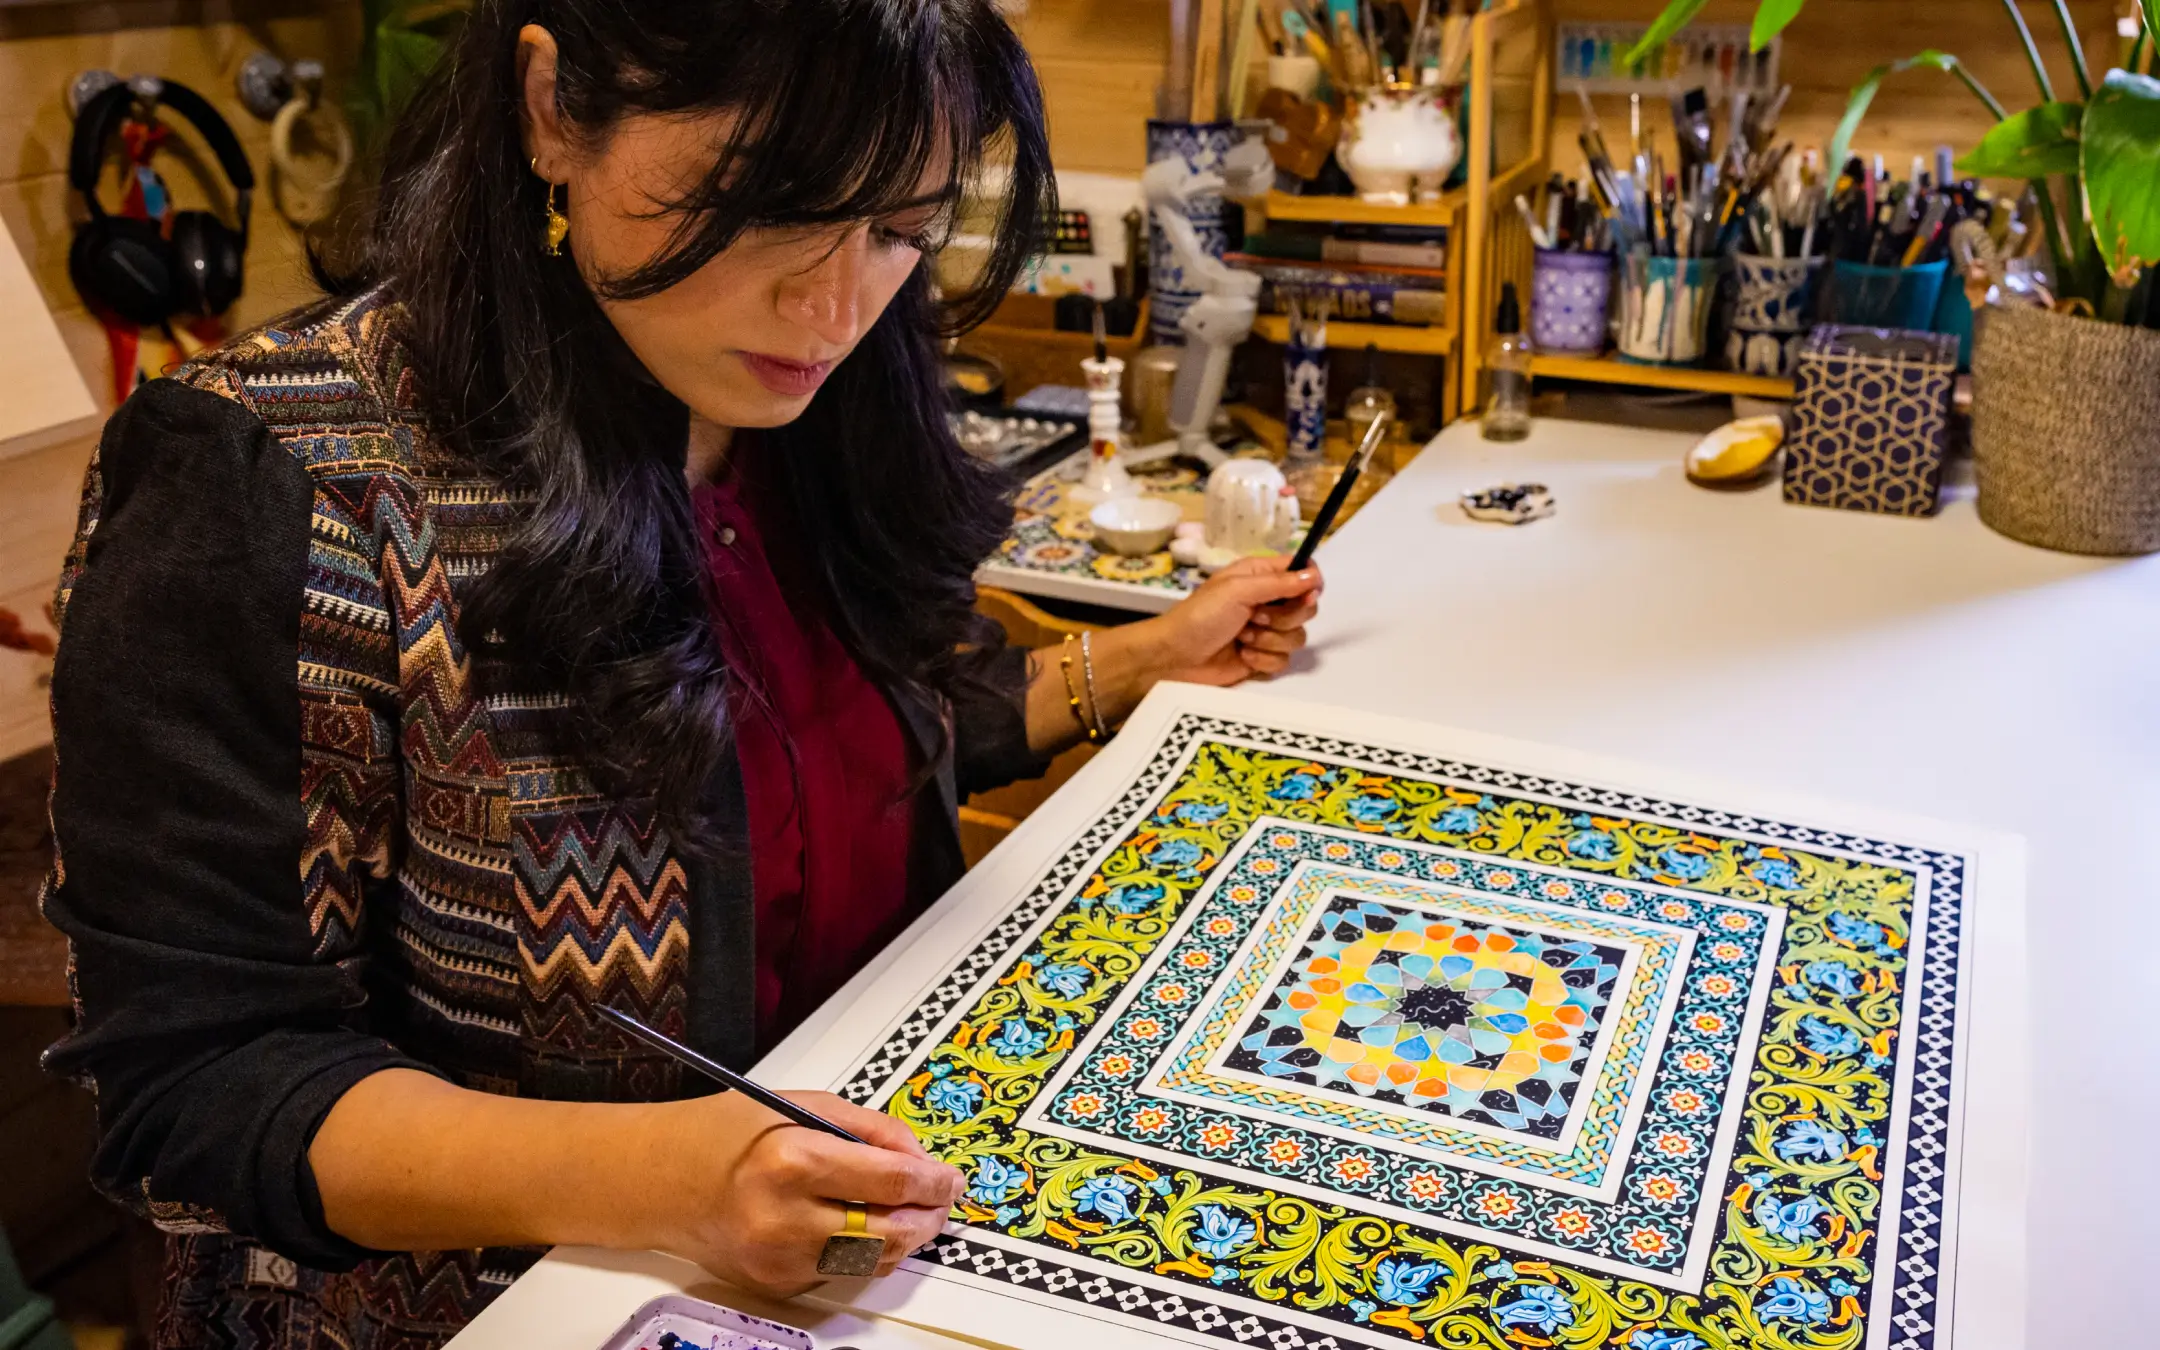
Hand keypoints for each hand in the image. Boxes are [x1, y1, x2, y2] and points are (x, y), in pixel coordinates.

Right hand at [653, 1089, 964, 1295]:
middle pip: (888, 1232)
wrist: (659, 1180)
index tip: (952, 1178)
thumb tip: (922, 1159)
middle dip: (927, 1217)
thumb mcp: (803, 1105)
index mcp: (792, 1161)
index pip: (890, 1182)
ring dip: (902, 1239)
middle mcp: (783, 1218)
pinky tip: (865, 1228)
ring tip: (912, 1214)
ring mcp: (776, 1260)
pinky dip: (862, 1253)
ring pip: (870, 1262)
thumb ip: (870, 1130)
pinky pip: (838, 1274)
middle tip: (941, 1200)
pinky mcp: (773, 1284)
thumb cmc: (728, 1133)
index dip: (934, 1182)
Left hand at [1146, 556, 1322, 684]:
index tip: (1306, 595)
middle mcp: (1267, 602)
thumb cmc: (1200, 616)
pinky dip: (1263, 660)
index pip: (1301, 572)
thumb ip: (1278, 583)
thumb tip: (1314, 577)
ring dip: (1269, 639)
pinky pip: (1284, 660)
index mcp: (1260, 576)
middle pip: (1306, 608)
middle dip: (1284, 617)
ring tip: (1242, 637)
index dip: (1309, 583)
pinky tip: (1242, 655)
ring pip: (1297, 637)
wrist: (1176, 657)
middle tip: (1255, 617)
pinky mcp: (1263, 657)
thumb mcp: (1237, 590)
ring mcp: (1267, 632)